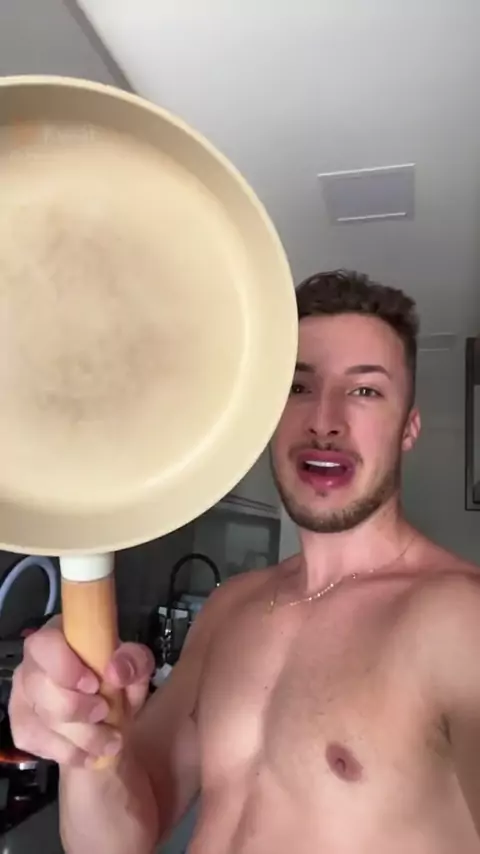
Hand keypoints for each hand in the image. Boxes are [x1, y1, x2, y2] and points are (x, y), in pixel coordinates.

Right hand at [9, 616, 154, 767]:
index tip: (94, 684)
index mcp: (59, 636)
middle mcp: (33, 663)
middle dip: (77, 708)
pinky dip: (69, 753)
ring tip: (110, 741)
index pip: (44, 645)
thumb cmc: (118, 680)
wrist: (110, 716)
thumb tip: (116, 670)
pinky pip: (37, 743)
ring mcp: (23, 696)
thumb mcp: (137, 666)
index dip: (65, 667)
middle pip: (39, 687)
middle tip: (105, 712)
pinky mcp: (22, 726)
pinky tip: (90, 753)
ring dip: (80, 737)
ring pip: (41, 720)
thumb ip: (134, 661)